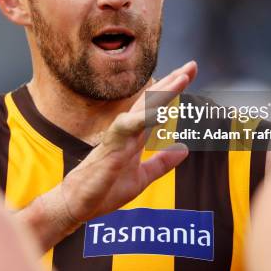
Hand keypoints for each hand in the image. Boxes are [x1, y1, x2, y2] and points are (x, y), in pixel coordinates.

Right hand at [39, 61, 196, 236]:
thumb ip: (161, 163)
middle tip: (192, 66)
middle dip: (171, 83)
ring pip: (142, 108)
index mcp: (134, 136)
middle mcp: (126, 131)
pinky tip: (158, 110)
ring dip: (162, 93)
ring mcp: (118, 136)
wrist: (78, 205)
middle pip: (151, 101)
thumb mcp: (142, 178)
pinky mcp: (110, 147)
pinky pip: (127, 128)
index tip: (189, 75)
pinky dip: (143, 118)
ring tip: (181, 79)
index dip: (172, 92)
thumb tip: (184, 149)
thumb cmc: (104, 189)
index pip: (156, 108)